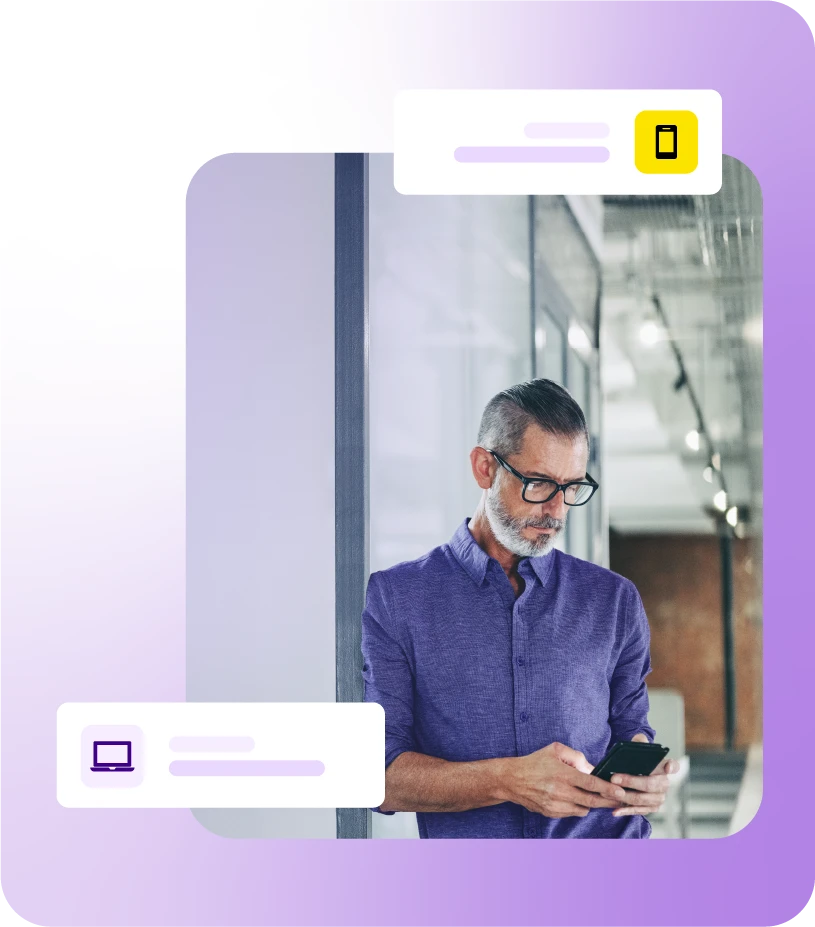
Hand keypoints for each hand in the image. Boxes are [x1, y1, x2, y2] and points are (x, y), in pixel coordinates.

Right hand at [505, 742, 627, 818]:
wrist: (512, 780)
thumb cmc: (535, 762)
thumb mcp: (554, 750)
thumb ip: (575, 756)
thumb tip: (592, 768)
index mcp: (562, 773)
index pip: (591, 783)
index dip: (608, 788)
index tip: (621, 791)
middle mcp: (560, 791)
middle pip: (591, 801)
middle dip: (608, 801)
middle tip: (621, 800)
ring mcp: (556, 805)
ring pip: (583, 809)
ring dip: (592, 804)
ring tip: (597, 797)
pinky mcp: (552, 813)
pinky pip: (572, 812)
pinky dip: (578, 807)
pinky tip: (577, 798)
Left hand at [610, 733, 680, 816]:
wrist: (634, 774)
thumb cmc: (636, 760)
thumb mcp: (638, 748)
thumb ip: (639, 741)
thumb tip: (639, 739)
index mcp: (664, 767)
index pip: (673, 766)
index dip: (672, 767)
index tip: (667, 767)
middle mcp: (664, 784)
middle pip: (650, 784)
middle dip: (631, 782)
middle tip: (614, 779)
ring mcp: (659, 798)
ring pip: (642, 799)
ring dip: (625, 797)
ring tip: (609, 793)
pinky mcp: (651, 808)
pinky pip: (639, 810)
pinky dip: (626, 810)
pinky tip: (615, 810)